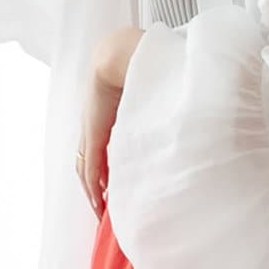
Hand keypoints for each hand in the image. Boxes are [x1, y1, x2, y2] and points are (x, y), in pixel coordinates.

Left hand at [77, 27, 143, 216]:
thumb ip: (156, 110)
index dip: (104, 173)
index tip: (113, 190)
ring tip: (103, 212)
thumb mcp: (148, 96)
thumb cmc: (139, 67)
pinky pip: (91, 170)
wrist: (122, 56)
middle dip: (95, 189)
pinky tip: (99, 204)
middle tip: (104, 209)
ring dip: (93, 194)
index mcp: (106, 118)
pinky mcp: (93, 137)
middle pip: (88, 165)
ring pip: (87, 172)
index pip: (100, 152)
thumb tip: (181, 116)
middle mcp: (95, 128)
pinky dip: (94, 189)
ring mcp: (91, 133)